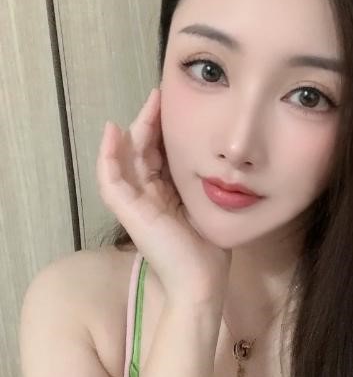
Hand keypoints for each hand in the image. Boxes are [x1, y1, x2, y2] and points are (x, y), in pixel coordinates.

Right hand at [96, 87, 230, 311]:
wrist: (201, 281)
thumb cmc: (209, 251)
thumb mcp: (207, 206)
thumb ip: (204, 185)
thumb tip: (220, 161)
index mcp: (164, 195)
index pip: (159, 154)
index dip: (164, 130)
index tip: (176, 105)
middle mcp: (147, 196)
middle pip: (141, 151)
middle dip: (150, 121)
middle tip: (161, 95)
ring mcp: (135, 204)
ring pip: (125, 158)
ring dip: (133, 129)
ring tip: (148, 104)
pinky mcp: (128, 212)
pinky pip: (110, 179)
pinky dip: (107, 155)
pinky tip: (113, 131)